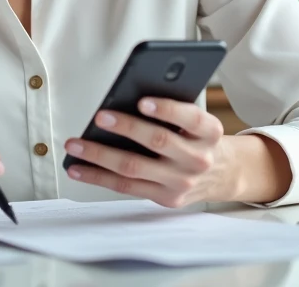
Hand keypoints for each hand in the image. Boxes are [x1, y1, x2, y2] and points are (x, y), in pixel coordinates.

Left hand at [62, 97, 231, 207]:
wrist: (223, 173)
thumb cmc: (199, 138)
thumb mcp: (197, 120)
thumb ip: (172, 110)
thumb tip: (125, 99)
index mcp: (209, 132)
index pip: (191, 117)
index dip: (167, 109)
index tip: (143, 101)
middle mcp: (198, 158)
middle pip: (158, 141)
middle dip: (126, 128)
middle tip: (99, 117)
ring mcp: (181, 182)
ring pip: (134, 168)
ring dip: (100, 156)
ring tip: (75, 145)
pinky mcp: (166, 198)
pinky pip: (126, 187)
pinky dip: (98, 177)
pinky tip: (78, 168)